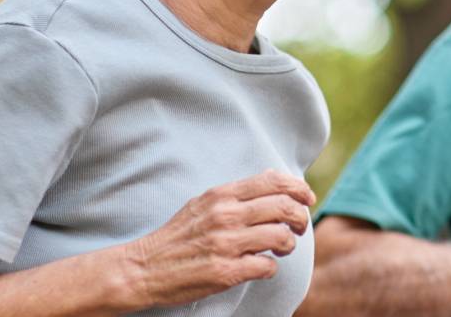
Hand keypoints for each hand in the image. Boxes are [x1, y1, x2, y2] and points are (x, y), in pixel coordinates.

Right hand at [118, 169, 315, 308]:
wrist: (142, 268)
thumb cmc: (178, 235)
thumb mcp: (204, 202)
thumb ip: (238, 192)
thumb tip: (274, 177)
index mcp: (222, 195)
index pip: (274, 181)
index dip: (299, 188)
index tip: (308, 199)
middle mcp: (225, 216)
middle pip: (284, 207)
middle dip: (301, 218)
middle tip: (298, 227)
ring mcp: (225, 244)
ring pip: (281, 237)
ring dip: (288, 244)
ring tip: (280, 249)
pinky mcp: (224, 272)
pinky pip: (266, 266)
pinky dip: (271, 267)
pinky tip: (261, 266)